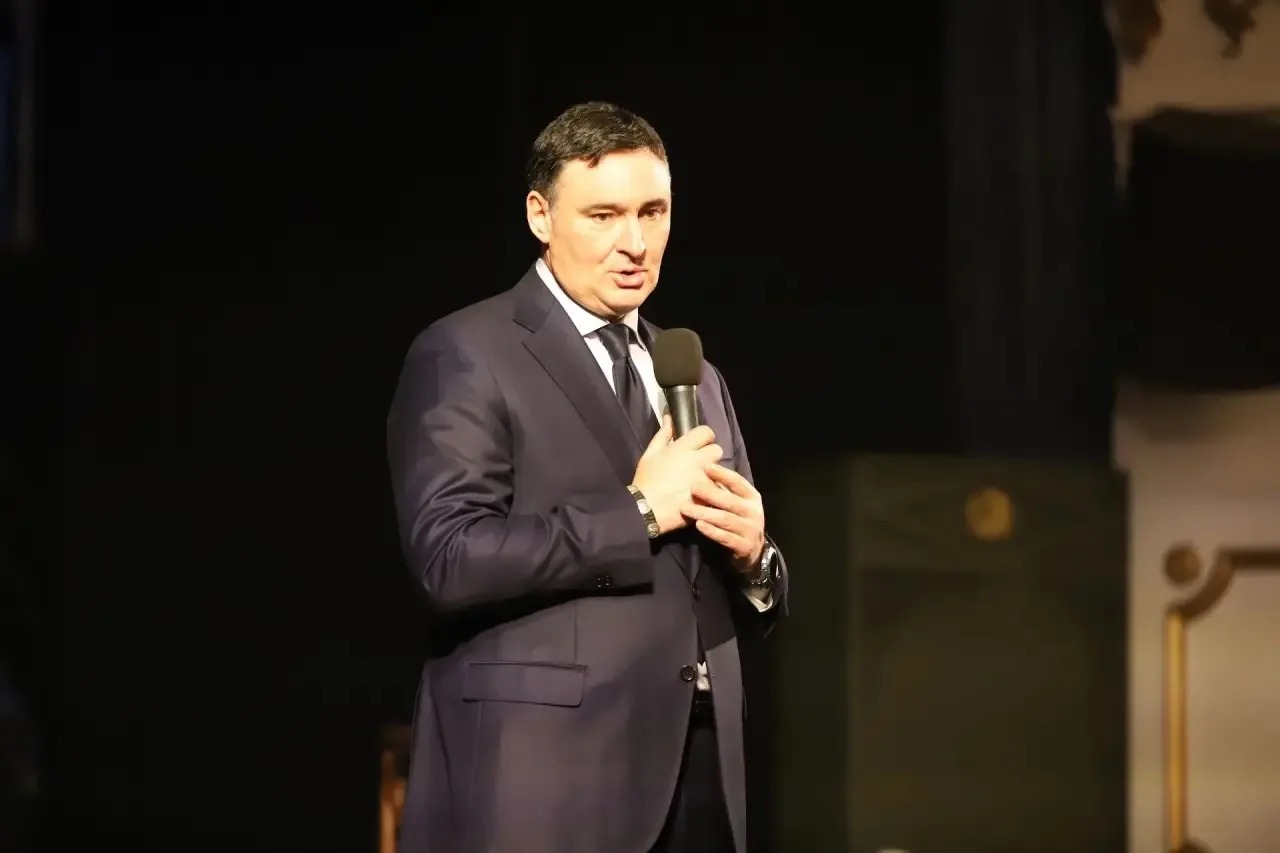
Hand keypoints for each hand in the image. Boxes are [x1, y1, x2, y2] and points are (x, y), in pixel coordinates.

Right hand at [631, 415, 723, 533]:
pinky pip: (718, 489)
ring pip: (720, 471)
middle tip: (700, 464)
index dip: (704, 437)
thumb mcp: (650, 454)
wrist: (647, 510)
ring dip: (713, 474)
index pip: (706, 432)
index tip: (698, 444)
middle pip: (717, 450)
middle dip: (710, 455)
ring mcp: (705, 479)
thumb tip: (669, 418)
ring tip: (701, 482)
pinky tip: (702, 495)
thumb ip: (663, 435)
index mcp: (683, 448)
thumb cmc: (646, 480)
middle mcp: (697, 461)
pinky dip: (712, 491)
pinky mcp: (709, 496)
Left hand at [682, 464, 765, 573]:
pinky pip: (725, 537)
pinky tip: (698, 525)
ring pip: (725, 520)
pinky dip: (711, 531)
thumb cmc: (740, 521)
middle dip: (710, 493)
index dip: (723, 474)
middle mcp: (753, 512)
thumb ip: (725, 489)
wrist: (753, 551)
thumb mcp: (738, 503)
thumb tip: (706, 467)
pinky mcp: (744, 546)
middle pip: (730, 501)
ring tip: (686, 508)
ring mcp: (750, 530)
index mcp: (752, 497)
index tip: (706, 466)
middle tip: (692, 487)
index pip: (738, 482)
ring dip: (705, 513)